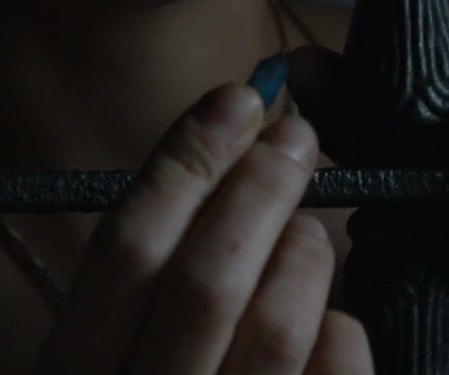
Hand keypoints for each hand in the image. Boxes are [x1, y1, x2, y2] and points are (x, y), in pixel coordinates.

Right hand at [36, 82, 371, 374]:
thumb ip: (139, 289)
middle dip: (260, 187)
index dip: (184, 161)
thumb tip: (219, 150)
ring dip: (306, 255)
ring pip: (279, 329)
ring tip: (312, 232)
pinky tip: (335, 319)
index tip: (236, 99)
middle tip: (296, 137)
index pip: (122, 248)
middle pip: (205, 276)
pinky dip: (343, 336)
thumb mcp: (104, 360)